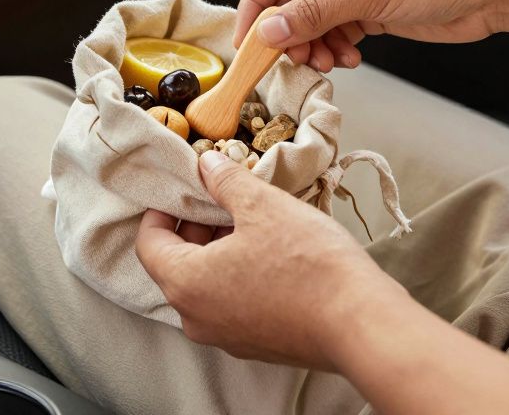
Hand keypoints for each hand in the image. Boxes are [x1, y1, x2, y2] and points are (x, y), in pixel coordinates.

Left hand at [135, 150, 404, 369]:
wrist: (360, 323)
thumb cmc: (308, 264)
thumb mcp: (262, 206)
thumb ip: (225, 182)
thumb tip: (206, 164)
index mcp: (185, 284)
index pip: (149, 243)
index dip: (162, 210)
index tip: (184, 189)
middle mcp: (196, 318)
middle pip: (175, 264)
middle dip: (194, 227)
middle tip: (222, 198)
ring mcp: (225, 337)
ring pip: (205, 285)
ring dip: (218, 250)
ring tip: (251, 220)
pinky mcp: (255, 345)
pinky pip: (230, 304)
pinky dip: (237, 275)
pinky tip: (270, 252)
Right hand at [235, 0, 508, 71]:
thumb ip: (313, 14)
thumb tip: (269, 31)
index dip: (255, 5)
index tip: (249, 40)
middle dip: (287, 32)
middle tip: (290, 60)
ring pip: (310, 20)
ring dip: (312, 45)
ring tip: (326, 62)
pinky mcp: (370, 8)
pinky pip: (334, 31)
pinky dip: (335, 48)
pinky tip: (349, 58)